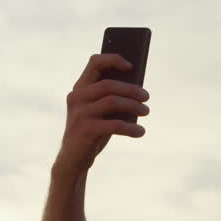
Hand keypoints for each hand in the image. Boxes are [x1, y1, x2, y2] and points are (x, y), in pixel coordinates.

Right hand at [53, 53, 150, 177]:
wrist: (73, 160)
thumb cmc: (92, 132)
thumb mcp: (99, 112)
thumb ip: (112, 98)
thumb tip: (138, 90)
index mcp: (80, 88)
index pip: (94, 63)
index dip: (113, 60)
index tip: (131, 66)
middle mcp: (77, 97)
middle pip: (108, 84)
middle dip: (131, 90)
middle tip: (146, 97)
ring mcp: (80, 113)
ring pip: (112, 102)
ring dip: (133, 106)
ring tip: (146, 111)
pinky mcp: (85, 130)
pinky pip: (114, 125)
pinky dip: (131, 128)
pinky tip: (140, 132)